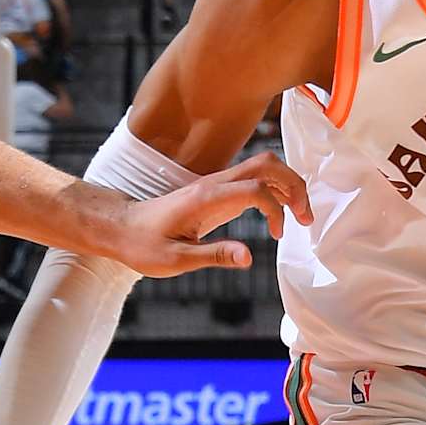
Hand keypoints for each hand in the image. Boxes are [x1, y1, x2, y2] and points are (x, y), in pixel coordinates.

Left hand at [89, 152, 311, 279]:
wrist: (120, 227)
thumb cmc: (143, 245)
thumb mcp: (176, 260)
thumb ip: (215, 256)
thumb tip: (249, 258)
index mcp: (206, 198)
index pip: (257, 188)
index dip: (277, 209)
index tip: (277, 236)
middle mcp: (214, 183)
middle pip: (267, 164)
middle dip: (294, 186)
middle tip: (305, 218)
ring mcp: (216, 183)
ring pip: (263, 166)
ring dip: (287, 185)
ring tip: (298, 216)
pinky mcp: (216, 190)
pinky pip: (253, 178)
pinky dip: (274, 189)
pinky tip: (278, 213)